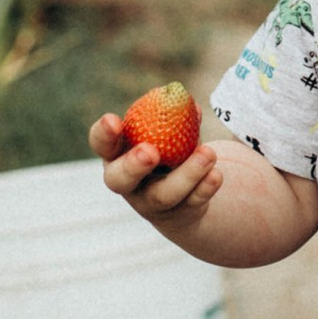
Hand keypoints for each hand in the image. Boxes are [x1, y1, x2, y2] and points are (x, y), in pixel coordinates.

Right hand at [90, 109, 222, 227]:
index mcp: (117, 155)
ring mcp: (151, 203)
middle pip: (120, 179)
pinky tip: (215, 174)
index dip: (103, 134)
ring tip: (208, 154)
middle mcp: (127, 183)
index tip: (113, 119)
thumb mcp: (167, 134)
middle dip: (133, 166)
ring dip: (187, 174)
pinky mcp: (178, 215)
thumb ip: (175, 118)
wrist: (184, 198)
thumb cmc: (168, 152)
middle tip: (150, 152)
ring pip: (163, 194)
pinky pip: (191, 203)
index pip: (101, 144)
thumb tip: (188, 102)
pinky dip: (205, 188)